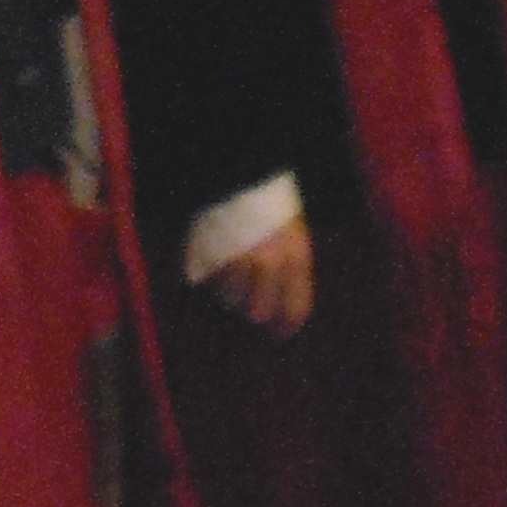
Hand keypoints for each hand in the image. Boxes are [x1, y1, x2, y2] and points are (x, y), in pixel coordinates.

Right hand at [208, 216, 314, 337]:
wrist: (241, 170)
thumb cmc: (271, 204)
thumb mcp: (295, 233)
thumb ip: (292, 270)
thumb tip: (282, 312)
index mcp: (296, 256)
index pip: (295, 309)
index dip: (285, 328)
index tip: (277, 336)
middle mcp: (268, 262)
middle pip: (259, 313)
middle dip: (254, 311)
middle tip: (249, 302)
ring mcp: (236, 258)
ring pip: (231, 300)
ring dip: (231, 293)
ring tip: (232, 272)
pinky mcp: (209, 254)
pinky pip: (210, 283)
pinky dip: (212, 279)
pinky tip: (217, 262)